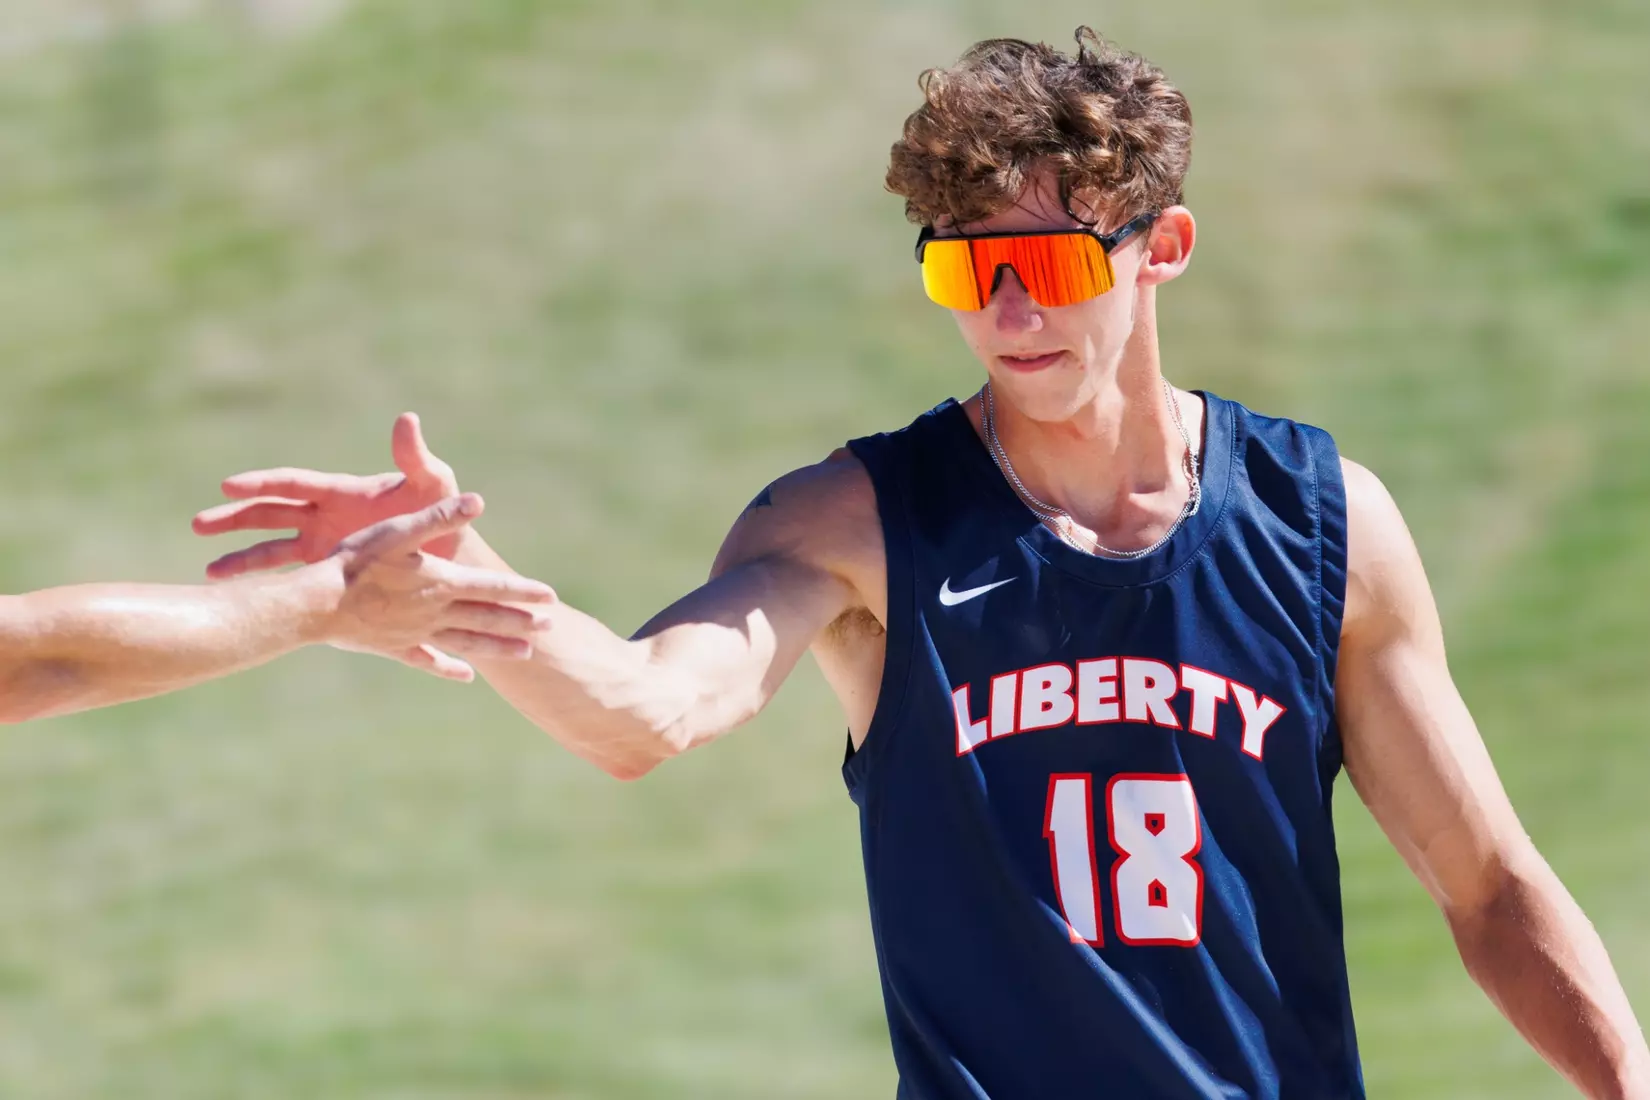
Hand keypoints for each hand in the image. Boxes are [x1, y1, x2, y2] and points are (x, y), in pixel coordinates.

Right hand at [195, 412, 459, 577]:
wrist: (451, 561)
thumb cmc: (445, 518)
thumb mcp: (433, 488)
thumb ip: (417, 459)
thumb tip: (407, 420)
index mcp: (342, 492)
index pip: (293, 484)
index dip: (261, 484)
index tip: (228, 487)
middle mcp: (325, 516)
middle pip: (270, 513)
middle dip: (235, 519)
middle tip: (200, 524)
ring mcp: (323, 544)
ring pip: (272, 548)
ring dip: (241, 558)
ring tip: (210, 573)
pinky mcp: (328, 571)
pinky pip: (289, 577)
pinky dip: (265, 584)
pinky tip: (240, 596)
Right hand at [302, 493, 555, 681]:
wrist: (317, 605)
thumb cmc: (355, 562)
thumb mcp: (398, 532)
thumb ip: (438, 518)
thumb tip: (477, 501)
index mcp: (441, 582)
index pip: (493, 586)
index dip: (523, 590)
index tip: (552, 597)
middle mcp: (435, 611)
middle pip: (487, 617)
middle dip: (520, 621)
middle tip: (551, 626)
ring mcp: (417, 633)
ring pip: (467, 642)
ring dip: (497, 647)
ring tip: (525, 653)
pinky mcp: (395, 648)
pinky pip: (430, 660)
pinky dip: (450, 668)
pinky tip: (466, 676)